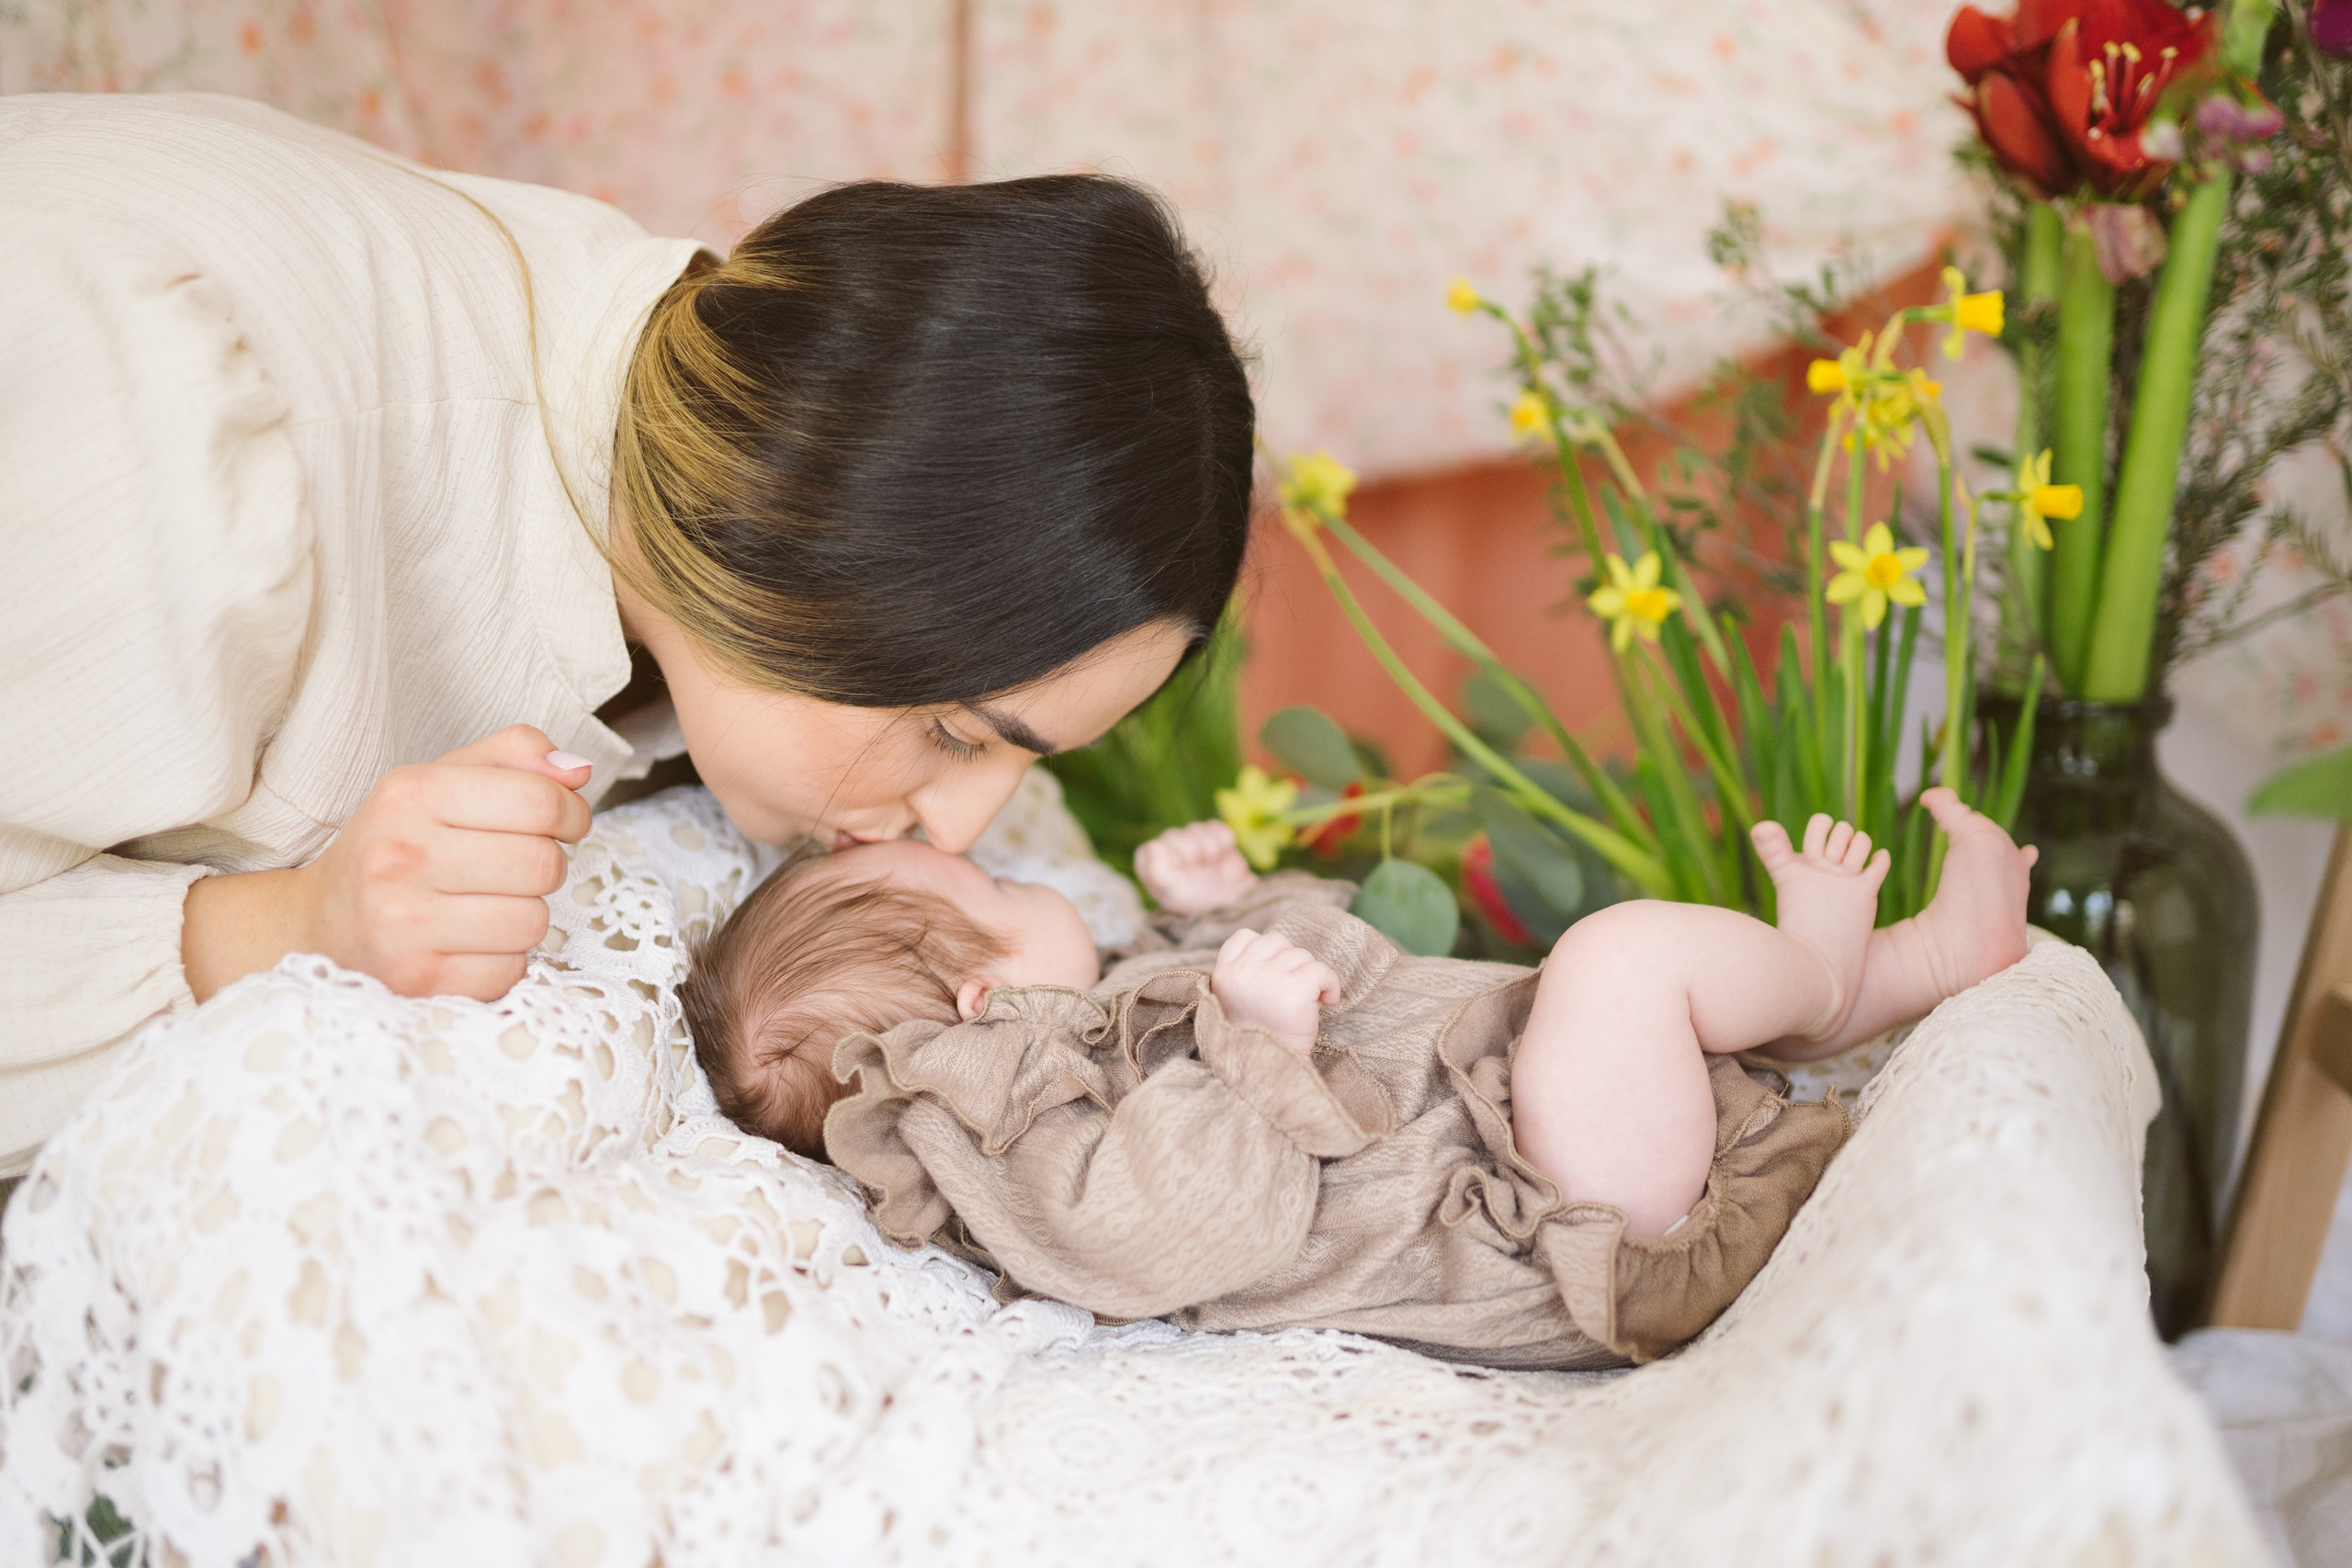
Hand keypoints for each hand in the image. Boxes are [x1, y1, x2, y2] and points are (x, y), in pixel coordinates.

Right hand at [182, 725, 592, 1002]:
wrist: (320, 923)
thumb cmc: (398, 845)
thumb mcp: (439, 780)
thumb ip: (512, 757)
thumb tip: (579, 770)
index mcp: (409, 794)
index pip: (540, 801)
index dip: (571, 813)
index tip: (564, 823)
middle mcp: (399, 856)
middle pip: (544, 864)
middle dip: (547, 865)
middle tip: (516, 868)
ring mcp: (402, 924)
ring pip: (534, 922)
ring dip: (526, 915)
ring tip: (487, 906)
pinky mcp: (415, 980)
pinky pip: (511, 971)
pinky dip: (504, 960)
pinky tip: (468, 944)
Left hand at [1136, 820, 1257, 914]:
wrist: (1225, 901)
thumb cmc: (1193, 896)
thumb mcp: (1173, 890)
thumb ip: (1158, 871)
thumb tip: (1154, 846)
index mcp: (1148, 857)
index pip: (1160, 846)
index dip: (1177, 860)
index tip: (1182, 875)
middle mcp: (1165, 844)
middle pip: (1181, 836)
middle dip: (1195, 855)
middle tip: (1197, 873)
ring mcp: (1187, 836)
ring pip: (1199, 830)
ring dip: (1210, 851)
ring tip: (1208, 866)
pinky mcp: (1207, 831)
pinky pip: (1216, 828)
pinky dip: (1223, 843)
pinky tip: (1219, 856)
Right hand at [1210, 927, 1340, 1055]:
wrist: (1267, 1073)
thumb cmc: (1256, 1041)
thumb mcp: (1236, 1002)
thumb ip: (1246, 975)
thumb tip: (1278, 953)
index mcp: (1223, 974)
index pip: (1244, 937)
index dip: (1266, 951)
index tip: (1275, 974)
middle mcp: (1243, 971)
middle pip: (1278, 942)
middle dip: (1290, 963)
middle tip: (1293, 991)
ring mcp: (1269, 978)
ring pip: (1301, 955)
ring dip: (1310, 976)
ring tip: (1307, 1001)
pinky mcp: (1295, 989)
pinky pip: (1321, 970)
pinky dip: (1330, 984)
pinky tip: (1327, 1001)